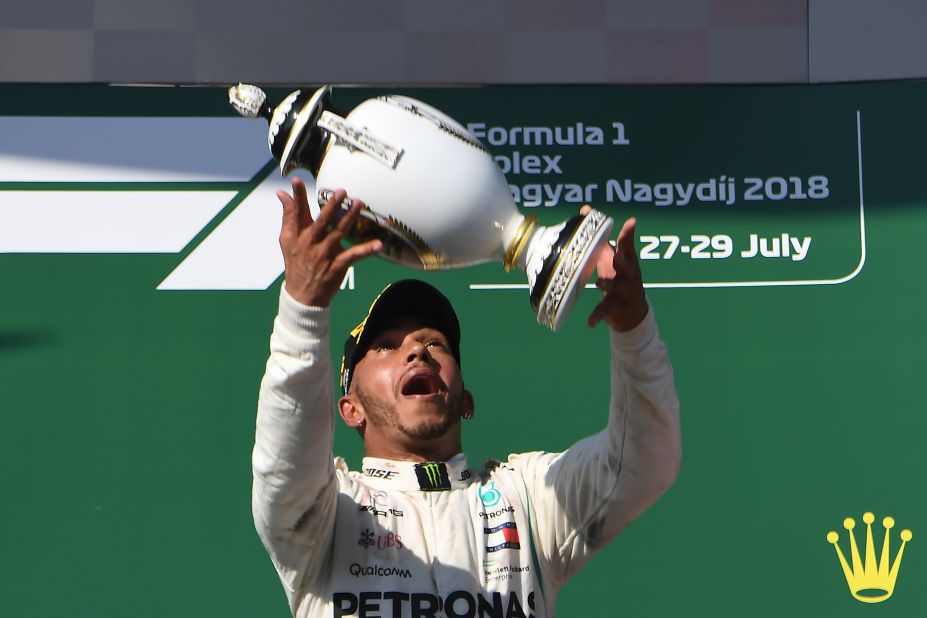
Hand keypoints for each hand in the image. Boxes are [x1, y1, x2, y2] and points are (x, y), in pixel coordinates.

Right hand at [277, 178, 381, 306]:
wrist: (302, 295)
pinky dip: (366, 250)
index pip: (296, 212)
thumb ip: (288, 215)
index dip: (297, 196)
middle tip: (342, 191)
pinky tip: (378, 244)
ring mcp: (325, 255)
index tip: (296, 181)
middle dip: (331, 206)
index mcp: (298, 235)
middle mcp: (311, 243)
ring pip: (338, 233)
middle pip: (322, 221)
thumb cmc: (296, 264)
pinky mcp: (337, 266)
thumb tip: (283, 194)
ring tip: (359, 204)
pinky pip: (353, 256)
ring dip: (349, 218)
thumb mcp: (287, 240)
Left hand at [585, 211, 648, 331]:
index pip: (628, 245)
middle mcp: (629, 275)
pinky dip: (597, 316)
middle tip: (616, 255)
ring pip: (615, 286)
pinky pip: (605, 310)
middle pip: (627, 265)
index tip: (631, 221)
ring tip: (599, 283)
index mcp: (627, 261)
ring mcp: (624, 291)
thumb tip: (585, 208)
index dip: (628, 234)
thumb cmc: (620, 277)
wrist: (632, 312)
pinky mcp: (616, 307)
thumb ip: (601, 235)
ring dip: (607, 284)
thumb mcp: (612, 257)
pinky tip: (589, 323)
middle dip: (622, 259)